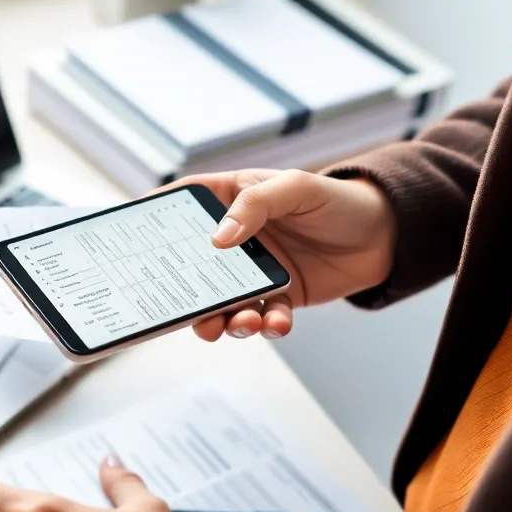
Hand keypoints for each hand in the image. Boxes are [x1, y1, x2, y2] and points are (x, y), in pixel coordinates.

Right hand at [170, 169, 395, 340]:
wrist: (385, 235)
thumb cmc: (336, 200)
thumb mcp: (295, 188)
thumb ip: (255, 206)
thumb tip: (218, 240)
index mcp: (229, 199)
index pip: (181, 207)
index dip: (152, 223)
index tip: (126, 243)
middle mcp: (235, 237)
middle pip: (192, 266)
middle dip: (184, 293)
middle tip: (183, 310)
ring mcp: (253, 270)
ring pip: (223, 301)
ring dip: (226, 317)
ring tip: (239, 322)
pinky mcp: (278, 296)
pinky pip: (262, 317)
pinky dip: (266, 324)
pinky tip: (276, 321)